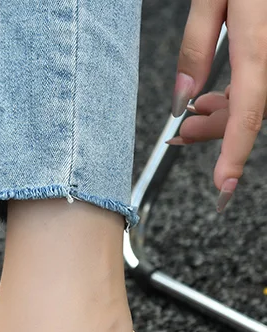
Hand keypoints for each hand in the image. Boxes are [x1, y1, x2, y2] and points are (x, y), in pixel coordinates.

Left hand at [170, 0, 266, 211]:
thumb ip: (195, 47)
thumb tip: (182, 100)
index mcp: (261, 38)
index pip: (250, 108)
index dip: (236, 152)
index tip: (223, 186)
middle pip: (255, 108)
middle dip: (216, 131)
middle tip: (181, 138)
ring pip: (260, 98)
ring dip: (225, 115)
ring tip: (193, 117)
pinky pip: (264, 80)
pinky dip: (239, 93)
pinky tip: (215, 95)